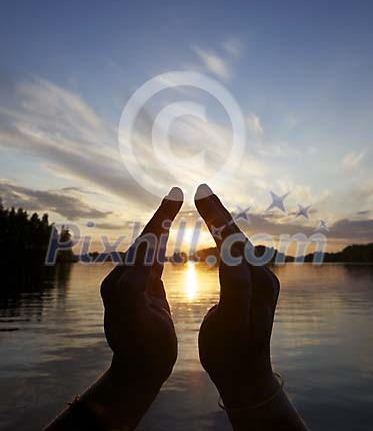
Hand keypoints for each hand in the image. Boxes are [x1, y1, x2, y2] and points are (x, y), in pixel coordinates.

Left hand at [84, 187, 183, 428]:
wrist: (140, 372)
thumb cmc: (143, 350)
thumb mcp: (137, 319)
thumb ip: (137, 283)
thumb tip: (144, 250)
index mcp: (123, 282)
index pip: (144, 243)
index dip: (160, 218)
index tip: (174, 196)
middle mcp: (125, 278)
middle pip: (146, 240)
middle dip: (161, 217)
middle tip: (175, 194)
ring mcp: (135, 284)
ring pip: (151, 249)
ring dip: (163, 227)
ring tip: (174, 207)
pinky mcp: (145, 291)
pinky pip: (155, 262)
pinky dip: (163, 245)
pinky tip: (169, 236)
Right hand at [195, 184, 279, 408]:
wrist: (245, 377)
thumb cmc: (230, 353)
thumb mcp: (229, 323)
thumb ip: (234, 285)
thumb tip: (232, 250)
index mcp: (255, 283)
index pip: (234, 241)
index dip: (217, 216)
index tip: (200, 194)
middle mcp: (262, 277)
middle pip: (237, 237)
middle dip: (219, 212)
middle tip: (201, 190)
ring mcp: (259, 281)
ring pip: (237, 244)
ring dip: (221, 223)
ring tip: (205, 205)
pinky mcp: (253, 287)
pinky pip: (235, 256)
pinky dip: (222, 240)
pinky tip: (212, 239)